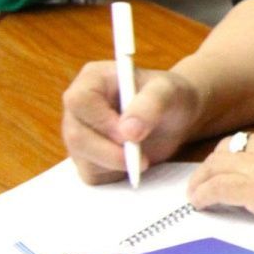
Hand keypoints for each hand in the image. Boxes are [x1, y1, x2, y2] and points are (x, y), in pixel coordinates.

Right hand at [63, 59, 202, 183]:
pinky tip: (135, 164)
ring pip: (82, 158)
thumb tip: (128, 132)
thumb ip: (150, 104)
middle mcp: (78, 108)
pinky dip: (115, 174)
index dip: (101, 121)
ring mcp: (79, 134)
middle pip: (76, 135)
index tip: (130, 136)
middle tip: (142, 159)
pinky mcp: (87, 158)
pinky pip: (92, 174)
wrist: (176, 117)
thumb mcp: (169, 92)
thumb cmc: (170, 96)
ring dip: (115, 164)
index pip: (79, 101)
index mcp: (92, 79)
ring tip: (145, 158)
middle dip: (110, 151)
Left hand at [187, 117, 253, 231]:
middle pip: (228, 149)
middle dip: (215, 165)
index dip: (238, 156)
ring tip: (196, 194)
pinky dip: (202, 195)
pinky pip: (215, 188)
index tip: (233, 167)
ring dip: (202, 180)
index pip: (253, 140)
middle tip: (207, 180)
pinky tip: (199, 204)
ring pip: (214, 167)